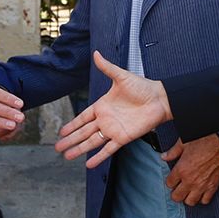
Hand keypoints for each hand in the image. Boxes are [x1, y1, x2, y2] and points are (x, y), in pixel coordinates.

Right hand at [56, 51, 171, 168]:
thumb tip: (96, 53)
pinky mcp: (123, 137)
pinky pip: (108, 149)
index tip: (61, 132)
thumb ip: (107, 68)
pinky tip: (88, 164)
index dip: (72, 125)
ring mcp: (113, 130)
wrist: (160, 99)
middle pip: (84, 132)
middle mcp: (105, 119)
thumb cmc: (142, 87)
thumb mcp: (122, 76)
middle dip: (70, 140)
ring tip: (67, 156)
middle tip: (57, 148)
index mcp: (102, 106)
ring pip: (92, 142)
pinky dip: (99, 157)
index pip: (82, 117)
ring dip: (79, 149)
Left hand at [162, 135, 218, 204]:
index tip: (173, 179)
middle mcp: (190, 180)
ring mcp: (201, 185)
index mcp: (181, 169)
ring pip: (190, 202)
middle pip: (177, 197)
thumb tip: (164, 156)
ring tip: (189, 191)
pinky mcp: (213, 187)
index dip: (170, 181)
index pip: (169, 184)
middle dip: (176, 193)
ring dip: (188, 197)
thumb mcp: (184, 143)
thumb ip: (173, 152)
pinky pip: (205, 200)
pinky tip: (201, 192)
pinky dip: (202, 198)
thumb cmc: (205, 141)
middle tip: (178, 188)